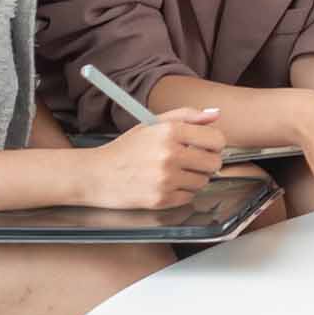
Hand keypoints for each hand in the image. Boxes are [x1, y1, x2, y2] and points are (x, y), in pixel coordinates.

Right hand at [82, 107, 224, 208]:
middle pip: (214, 163)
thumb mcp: (153, 123)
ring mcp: (166, 179)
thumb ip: (187, 115)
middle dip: (207, 162)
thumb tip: (216, 114)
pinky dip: (182, 192)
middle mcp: (170, 155)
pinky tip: (167, 184)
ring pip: (203, 181)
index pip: (217, 139)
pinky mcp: (160, 199)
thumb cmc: (125, 149)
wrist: (96, 175)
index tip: (206, 146)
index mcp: (171, 132)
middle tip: (192, 161)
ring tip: (175, 172)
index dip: (214, 143)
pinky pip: (189, 197)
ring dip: (194, 178)